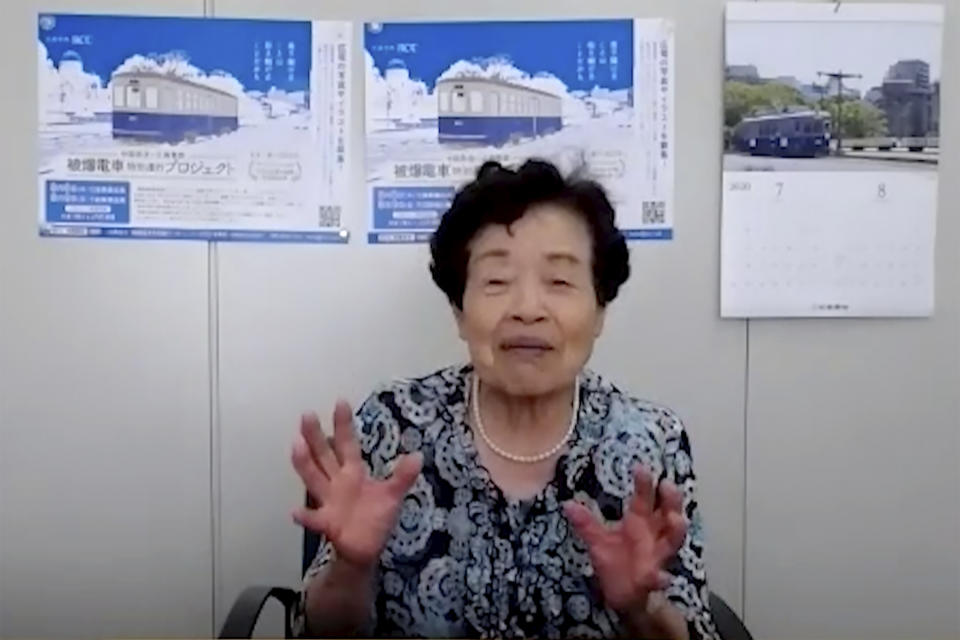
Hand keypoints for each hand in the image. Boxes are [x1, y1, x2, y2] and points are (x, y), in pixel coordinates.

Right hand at [290, 400, 422, 568]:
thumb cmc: (376, 517)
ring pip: (313, 479)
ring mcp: (328, 501)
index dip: (344, 425)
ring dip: (305, 463)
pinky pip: (314, 519)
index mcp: (353, 472)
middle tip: (307, 415)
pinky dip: (305, 516)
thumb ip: (403, 476)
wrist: (364, 549)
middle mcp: (337, 482)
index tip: (340, 402)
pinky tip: (295, 512)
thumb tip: (418, 455)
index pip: (347, 444)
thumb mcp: (392, 495)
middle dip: (315, 436)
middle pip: (324, 455)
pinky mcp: (326, 522)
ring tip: (296, 445)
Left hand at [564, 465, 686, 613]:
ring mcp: (657, 556)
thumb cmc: (615, 561)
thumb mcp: (598, 540)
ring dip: (676, 530)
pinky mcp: (653, 578)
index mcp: (639, 522)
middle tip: (668, 485)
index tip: (641, 466)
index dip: (644, 483)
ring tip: (675, 519)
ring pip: (673, 541)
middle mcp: (653, 535)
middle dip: (671, 500)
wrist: (622, 595)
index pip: (644, 498)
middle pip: (668, 513)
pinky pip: (660, 577)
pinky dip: (661, 578)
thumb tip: (567, 504)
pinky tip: (661, 578)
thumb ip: (586, 523)